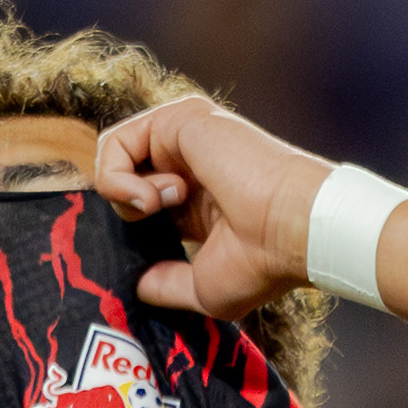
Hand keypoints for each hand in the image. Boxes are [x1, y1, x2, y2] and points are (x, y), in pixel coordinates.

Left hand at [92, 96, 335, 327]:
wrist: (293, 229)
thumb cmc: (264, 262)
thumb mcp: (203, 288)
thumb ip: (165, 285)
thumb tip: (136, 286)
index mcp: (197, 199)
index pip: (141, 203)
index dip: (129, 230)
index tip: (141, 257)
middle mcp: (191, 163)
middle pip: (122, 178)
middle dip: (124, 213)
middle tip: (157, 230)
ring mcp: (185, 137)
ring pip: (114, 158)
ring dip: (122, 196)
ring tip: (160, 207)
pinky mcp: (180, 119)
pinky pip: (115, 143)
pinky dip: (116, 179)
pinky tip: (153, 198)